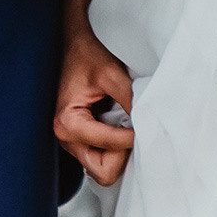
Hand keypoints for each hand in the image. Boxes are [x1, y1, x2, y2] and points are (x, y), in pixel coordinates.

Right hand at [54, 25, 134, 186]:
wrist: (74, 46)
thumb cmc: (87, 56)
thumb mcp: (112, 74)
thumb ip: (129, 99)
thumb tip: (149, 121)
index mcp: (68, 123)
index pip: (108, 148)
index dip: (132, 137)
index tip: (145, 122)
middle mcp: (66, 137)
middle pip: (102, 171)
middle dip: (123, 154)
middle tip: (135, 130)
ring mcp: (73, 142)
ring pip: (102, 169)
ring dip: (120, 152)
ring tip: (129, 126)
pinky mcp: (81, 139)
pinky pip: (102, 157)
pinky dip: (116, 148)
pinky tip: (123, 128)